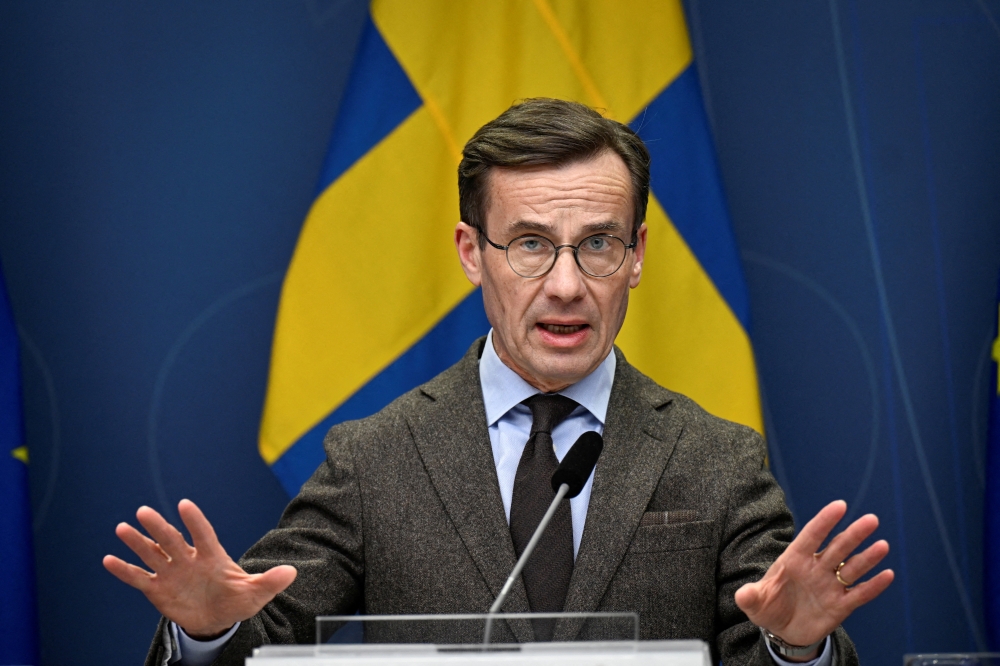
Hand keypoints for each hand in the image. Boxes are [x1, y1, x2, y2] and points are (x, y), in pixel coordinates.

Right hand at [103, 499, 295, 638]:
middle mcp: (189, 559)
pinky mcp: (158, 589)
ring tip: (122, 528)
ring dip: (137, 542)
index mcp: (212, 556)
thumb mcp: (257, 593)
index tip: (185, 505)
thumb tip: (292, 572)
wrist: (217, 619)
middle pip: (172, 540)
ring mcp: (172, 572)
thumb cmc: (237, 600)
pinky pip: (139, 578)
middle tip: (144, 511)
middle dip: (159, 527)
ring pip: (152, 553)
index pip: (203, 534)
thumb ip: (270, 582)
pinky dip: (124, 570)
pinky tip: (108, 560)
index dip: (195, 521)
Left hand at [734, 500, 893, 660]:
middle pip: (837, 547)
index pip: (811, 536)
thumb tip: (742, 595)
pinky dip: (873, 586)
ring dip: (867, 558)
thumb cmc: (769, 608)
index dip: (824, 521)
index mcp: (794, 560)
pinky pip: (859, 594)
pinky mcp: (841, 605)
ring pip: (852, 568)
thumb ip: (750, 597)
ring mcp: (830, 586)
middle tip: (870, 520)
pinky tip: (887, 575)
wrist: (783, 631)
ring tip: (882, 545)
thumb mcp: (755, 603)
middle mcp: (816, 568)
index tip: (840, 505)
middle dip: (853, 534)